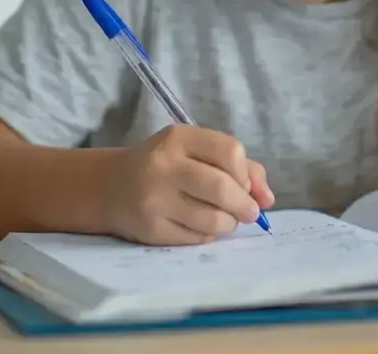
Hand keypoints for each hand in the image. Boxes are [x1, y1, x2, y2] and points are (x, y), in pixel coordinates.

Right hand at [100, 124, 275, 245]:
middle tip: (248, 212)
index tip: (244, 184)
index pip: (230, 151)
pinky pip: (196, 238)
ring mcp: (155, 199)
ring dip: (228, 224)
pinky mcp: (151, 229)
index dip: (246, 173)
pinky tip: (200, 226)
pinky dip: (208, 236)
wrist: (110, 186)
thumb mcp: (195, 151)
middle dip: (245, 205)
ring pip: (213, 220)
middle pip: (222, 188)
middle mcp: (164, 166)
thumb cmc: (164, 166)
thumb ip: (238, 166)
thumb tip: (267, 198)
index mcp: (178, 138)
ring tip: (224, 219)